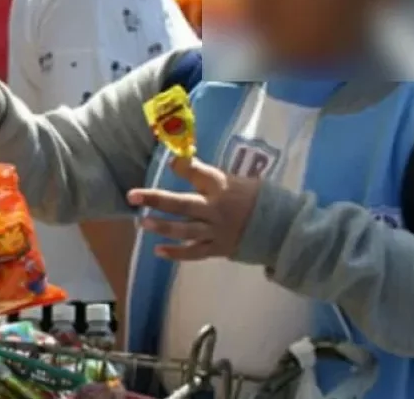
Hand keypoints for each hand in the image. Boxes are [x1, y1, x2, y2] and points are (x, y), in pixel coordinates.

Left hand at [127, 156, 258, 260]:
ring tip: (142, 223)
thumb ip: (206, 175)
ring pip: (185, 230)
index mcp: (222, 188)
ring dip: (162, 226)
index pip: (200, 174)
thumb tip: (176, 162)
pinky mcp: (218, 249)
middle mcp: (216, 210)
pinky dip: (176, 253)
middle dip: (156, 199)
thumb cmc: (254, 198)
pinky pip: (194, 253)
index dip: (183, 166)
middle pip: (183, 204)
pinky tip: (157, 250)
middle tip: (132, 196)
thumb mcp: (234, 180)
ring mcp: (216, 231)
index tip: (169, 161)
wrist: (280, 228)